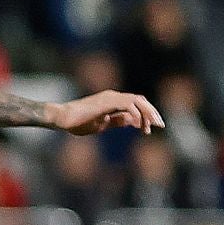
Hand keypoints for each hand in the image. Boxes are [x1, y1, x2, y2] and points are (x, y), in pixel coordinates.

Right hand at [48, 91, 163, 135]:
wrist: (63, 118)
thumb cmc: (77, 122)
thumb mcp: (103, 124)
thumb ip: (117, 121)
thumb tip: (132, 122)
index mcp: (113, 101)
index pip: (136, 104)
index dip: (146, 115)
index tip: (151, 128)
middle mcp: (114, 96)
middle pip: (140, 101)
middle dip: (152, 113)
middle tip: (160, 125)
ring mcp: (111, 97)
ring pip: (137, 101)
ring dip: (147, 113)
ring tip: (152, 126)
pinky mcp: (107, 101)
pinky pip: (128, 105)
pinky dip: (136, 114)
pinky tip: (138, 125)